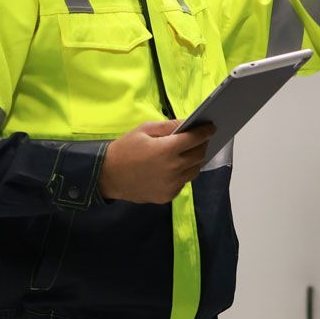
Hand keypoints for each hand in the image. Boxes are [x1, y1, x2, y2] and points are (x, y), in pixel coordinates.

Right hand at [98, 120, 215, 203]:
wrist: (108, 176)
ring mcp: (171, 185)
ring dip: (195, 160)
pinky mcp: (167, 196)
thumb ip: (168, 126)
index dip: (205, 132)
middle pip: (199, 155)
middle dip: (202, 145)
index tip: (211, 127)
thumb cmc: (125, 149)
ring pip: (194, 171)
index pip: (195, 139)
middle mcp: (173, 169)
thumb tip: (188, 122)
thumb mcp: (145, 130)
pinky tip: (176, 167)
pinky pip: (183, 183)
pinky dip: (183, 173)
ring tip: (190, 153)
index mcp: (167, 150)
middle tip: (201, 139)